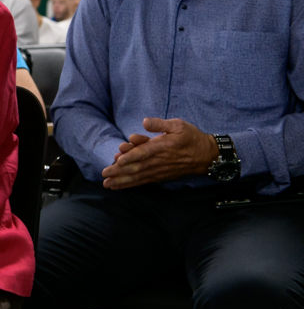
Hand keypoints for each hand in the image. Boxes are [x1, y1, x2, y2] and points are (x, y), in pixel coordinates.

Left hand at [102, 117, 217, 188]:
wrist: (206, 155)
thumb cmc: (190, 137)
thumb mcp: (178, 125)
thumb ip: (160, 124)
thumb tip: (145, 122)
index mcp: (161, 146)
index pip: (144, 152)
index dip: (131, 156)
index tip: (118, 160)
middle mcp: (158, 160)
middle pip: (137, 167)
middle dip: (119, 171)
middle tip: (104, 174)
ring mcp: (159, 170)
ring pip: (138, 176)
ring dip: (122, 181)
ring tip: (107, 184)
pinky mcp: (160, 176)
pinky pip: (143, 181)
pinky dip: (131, 184)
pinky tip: (119, 186)